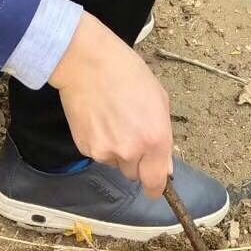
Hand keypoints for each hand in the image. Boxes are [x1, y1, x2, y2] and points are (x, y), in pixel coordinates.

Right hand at [50, 12, 172, 198]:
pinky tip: (99, 120)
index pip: (156, 182)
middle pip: (135, 175)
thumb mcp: (159, 100)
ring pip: (116, 164)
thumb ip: (164, 136)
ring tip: (112, 121)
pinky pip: (99, 155)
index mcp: (155, 139)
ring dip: (117, 152)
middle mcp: (131, 151)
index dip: (156, 187)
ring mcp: (106, 152)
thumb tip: (164, 168)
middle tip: (130, 133)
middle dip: (136, 162)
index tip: (156, 187)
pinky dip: (100, 143)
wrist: (86, 63)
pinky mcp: (86, 149)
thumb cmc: (127, 73)